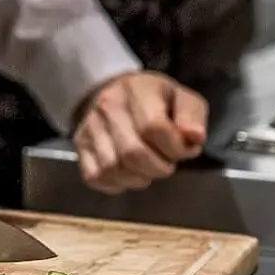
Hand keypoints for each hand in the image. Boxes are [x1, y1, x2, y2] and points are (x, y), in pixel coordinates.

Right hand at [72, 71, 207, 194]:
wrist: (117, 94)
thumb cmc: (156, 101)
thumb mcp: (182, 99)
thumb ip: (192, 117)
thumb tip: (194, 139)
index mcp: (138, 89)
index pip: (154, 128)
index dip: (175, 149)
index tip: (184, 151)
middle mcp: (108, 106)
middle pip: (133, 153)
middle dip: (158, 168)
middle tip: (166, 164)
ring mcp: (90, 127)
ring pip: (113, 169)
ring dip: (139, 178)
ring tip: (149, 169)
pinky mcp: (80, 146)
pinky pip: (96, 177)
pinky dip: (117, 184)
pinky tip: (130, 174)